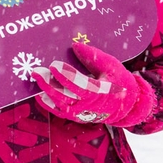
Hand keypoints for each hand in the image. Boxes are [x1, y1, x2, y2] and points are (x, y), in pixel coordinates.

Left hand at [32, 42, 155, 127]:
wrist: (125, 105)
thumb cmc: (118, 81)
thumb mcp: (111, 66)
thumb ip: (94, 56)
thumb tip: (75, 46)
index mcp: (101, 92)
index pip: (81, 86)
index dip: (66, 76)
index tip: (54, 64)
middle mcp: (90, 106)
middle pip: (66, 96)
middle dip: (50, 83)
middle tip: (38, 71)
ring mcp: (82, 113)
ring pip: (60, 104)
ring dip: (46, 91)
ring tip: (36, 77)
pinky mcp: (76, 116)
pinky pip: (59, 112)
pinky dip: (48, 104)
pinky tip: (39, 93)